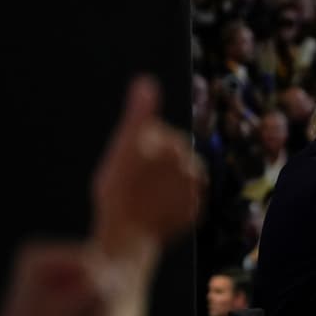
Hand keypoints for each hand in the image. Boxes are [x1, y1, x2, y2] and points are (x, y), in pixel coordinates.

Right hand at [92, 77, 202, 254]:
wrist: (126, 235)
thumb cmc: (117, 190)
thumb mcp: (122, 145)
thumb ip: (138, 112)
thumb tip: (146, 80)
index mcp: (172, 143)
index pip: (161, 134)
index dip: (143, 146)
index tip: (131, 162)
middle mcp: (188, 163)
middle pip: (175, 154)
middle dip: (159, 162)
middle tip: (135, 180)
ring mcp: (195, 188)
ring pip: (185, 175)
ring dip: (170, 181)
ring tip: (146, 195)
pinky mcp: (198, 209)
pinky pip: (188, 200)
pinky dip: (176, 203)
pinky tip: (157, 209)